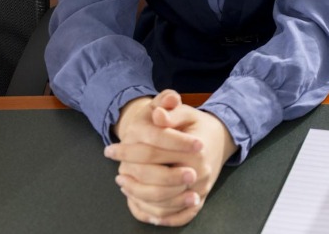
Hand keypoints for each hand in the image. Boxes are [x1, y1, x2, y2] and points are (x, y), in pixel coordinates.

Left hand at [108, 91, 237, 226]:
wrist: (219, 139)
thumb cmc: (197, 125)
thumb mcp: (185, 112)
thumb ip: (171, 112)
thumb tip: (158, 114)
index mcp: (195, 150)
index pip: (153, 153)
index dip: (127, 151)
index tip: (109, 150)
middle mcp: (199, 173)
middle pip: (158, 183)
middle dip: (132, 178)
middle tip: (117, 174)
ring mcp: (200, 190)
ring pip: (164, 204)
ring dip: (140, 197)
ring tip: (125, 185)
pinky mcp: (199, 201)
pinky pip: (176, 217)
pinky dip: (157, 215)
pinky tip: (141, 203)